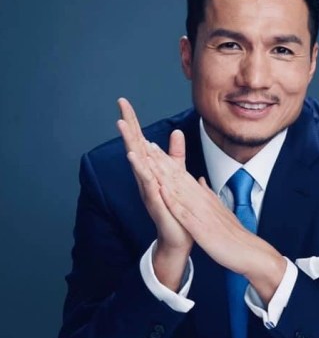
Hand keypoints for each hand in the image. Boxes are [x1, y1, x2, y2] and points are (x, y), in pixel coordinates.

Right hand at [116, 98, 192, 289]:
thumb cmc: (176, 206)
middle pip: (135, 149)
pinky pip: (149, 186)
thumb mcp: (177, 175)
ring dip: (131, 148)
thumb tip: (176, 132)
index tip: (123, 102)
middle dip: (128, 130)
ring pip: (139, 166)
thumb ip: (175, 154)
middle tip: (118, 110)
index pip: (141, 142)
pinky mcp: (156, 203)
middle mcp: (146, 178)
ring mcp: (149, 191)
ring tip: (123, 131)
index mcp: (151, 170)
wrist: (179, 236)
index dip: (133, 122)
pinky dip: (143, 174)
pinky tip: (137, 161)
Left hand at [146, 142, 286, 302]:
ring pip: (178, 189)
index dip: (168, 161)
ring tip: (150, 160)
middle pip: (179, 177)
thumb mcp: (220, 209)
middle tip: (147, 144)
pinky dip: (172, 200)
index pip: (183, 175)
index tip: (155, 148)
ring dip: (163, 175)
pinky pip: (184, 212)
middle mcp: (202, 200)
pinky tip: (161, 190)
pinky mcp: (200, 227)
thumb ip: (209, 194)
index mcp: (205, 197)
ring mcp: (201, 213)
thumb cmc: (234, 234)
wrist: (248, 250)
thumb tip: (200, 180)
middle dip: (162, 161)